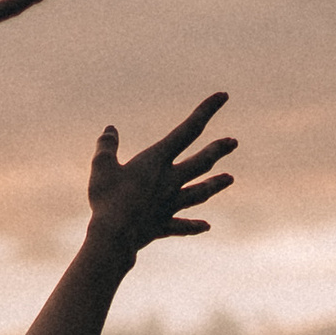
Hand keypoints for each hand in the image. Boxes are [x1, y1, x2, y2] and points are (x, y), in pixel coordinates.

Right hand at [85, 93, 235, 260]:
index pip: (188, 129)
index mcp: (158, 160)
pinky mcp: (162, 226)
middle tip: (233, 142)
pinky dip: (194, 226)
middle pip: (201, 162)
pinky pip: (182, 226)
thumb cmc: (107, 199)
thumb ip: (107, 146)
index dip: (207, 110)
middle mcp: (170, 181)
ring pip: (198, 192)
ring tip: (230, 179)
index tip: (224, 96)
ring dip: (214, 185)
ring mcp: (169, 205)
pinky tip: (206, 226)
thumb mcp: (101, 167)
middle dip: (218, 150)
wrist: (114, 238)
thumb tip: (110, 130)